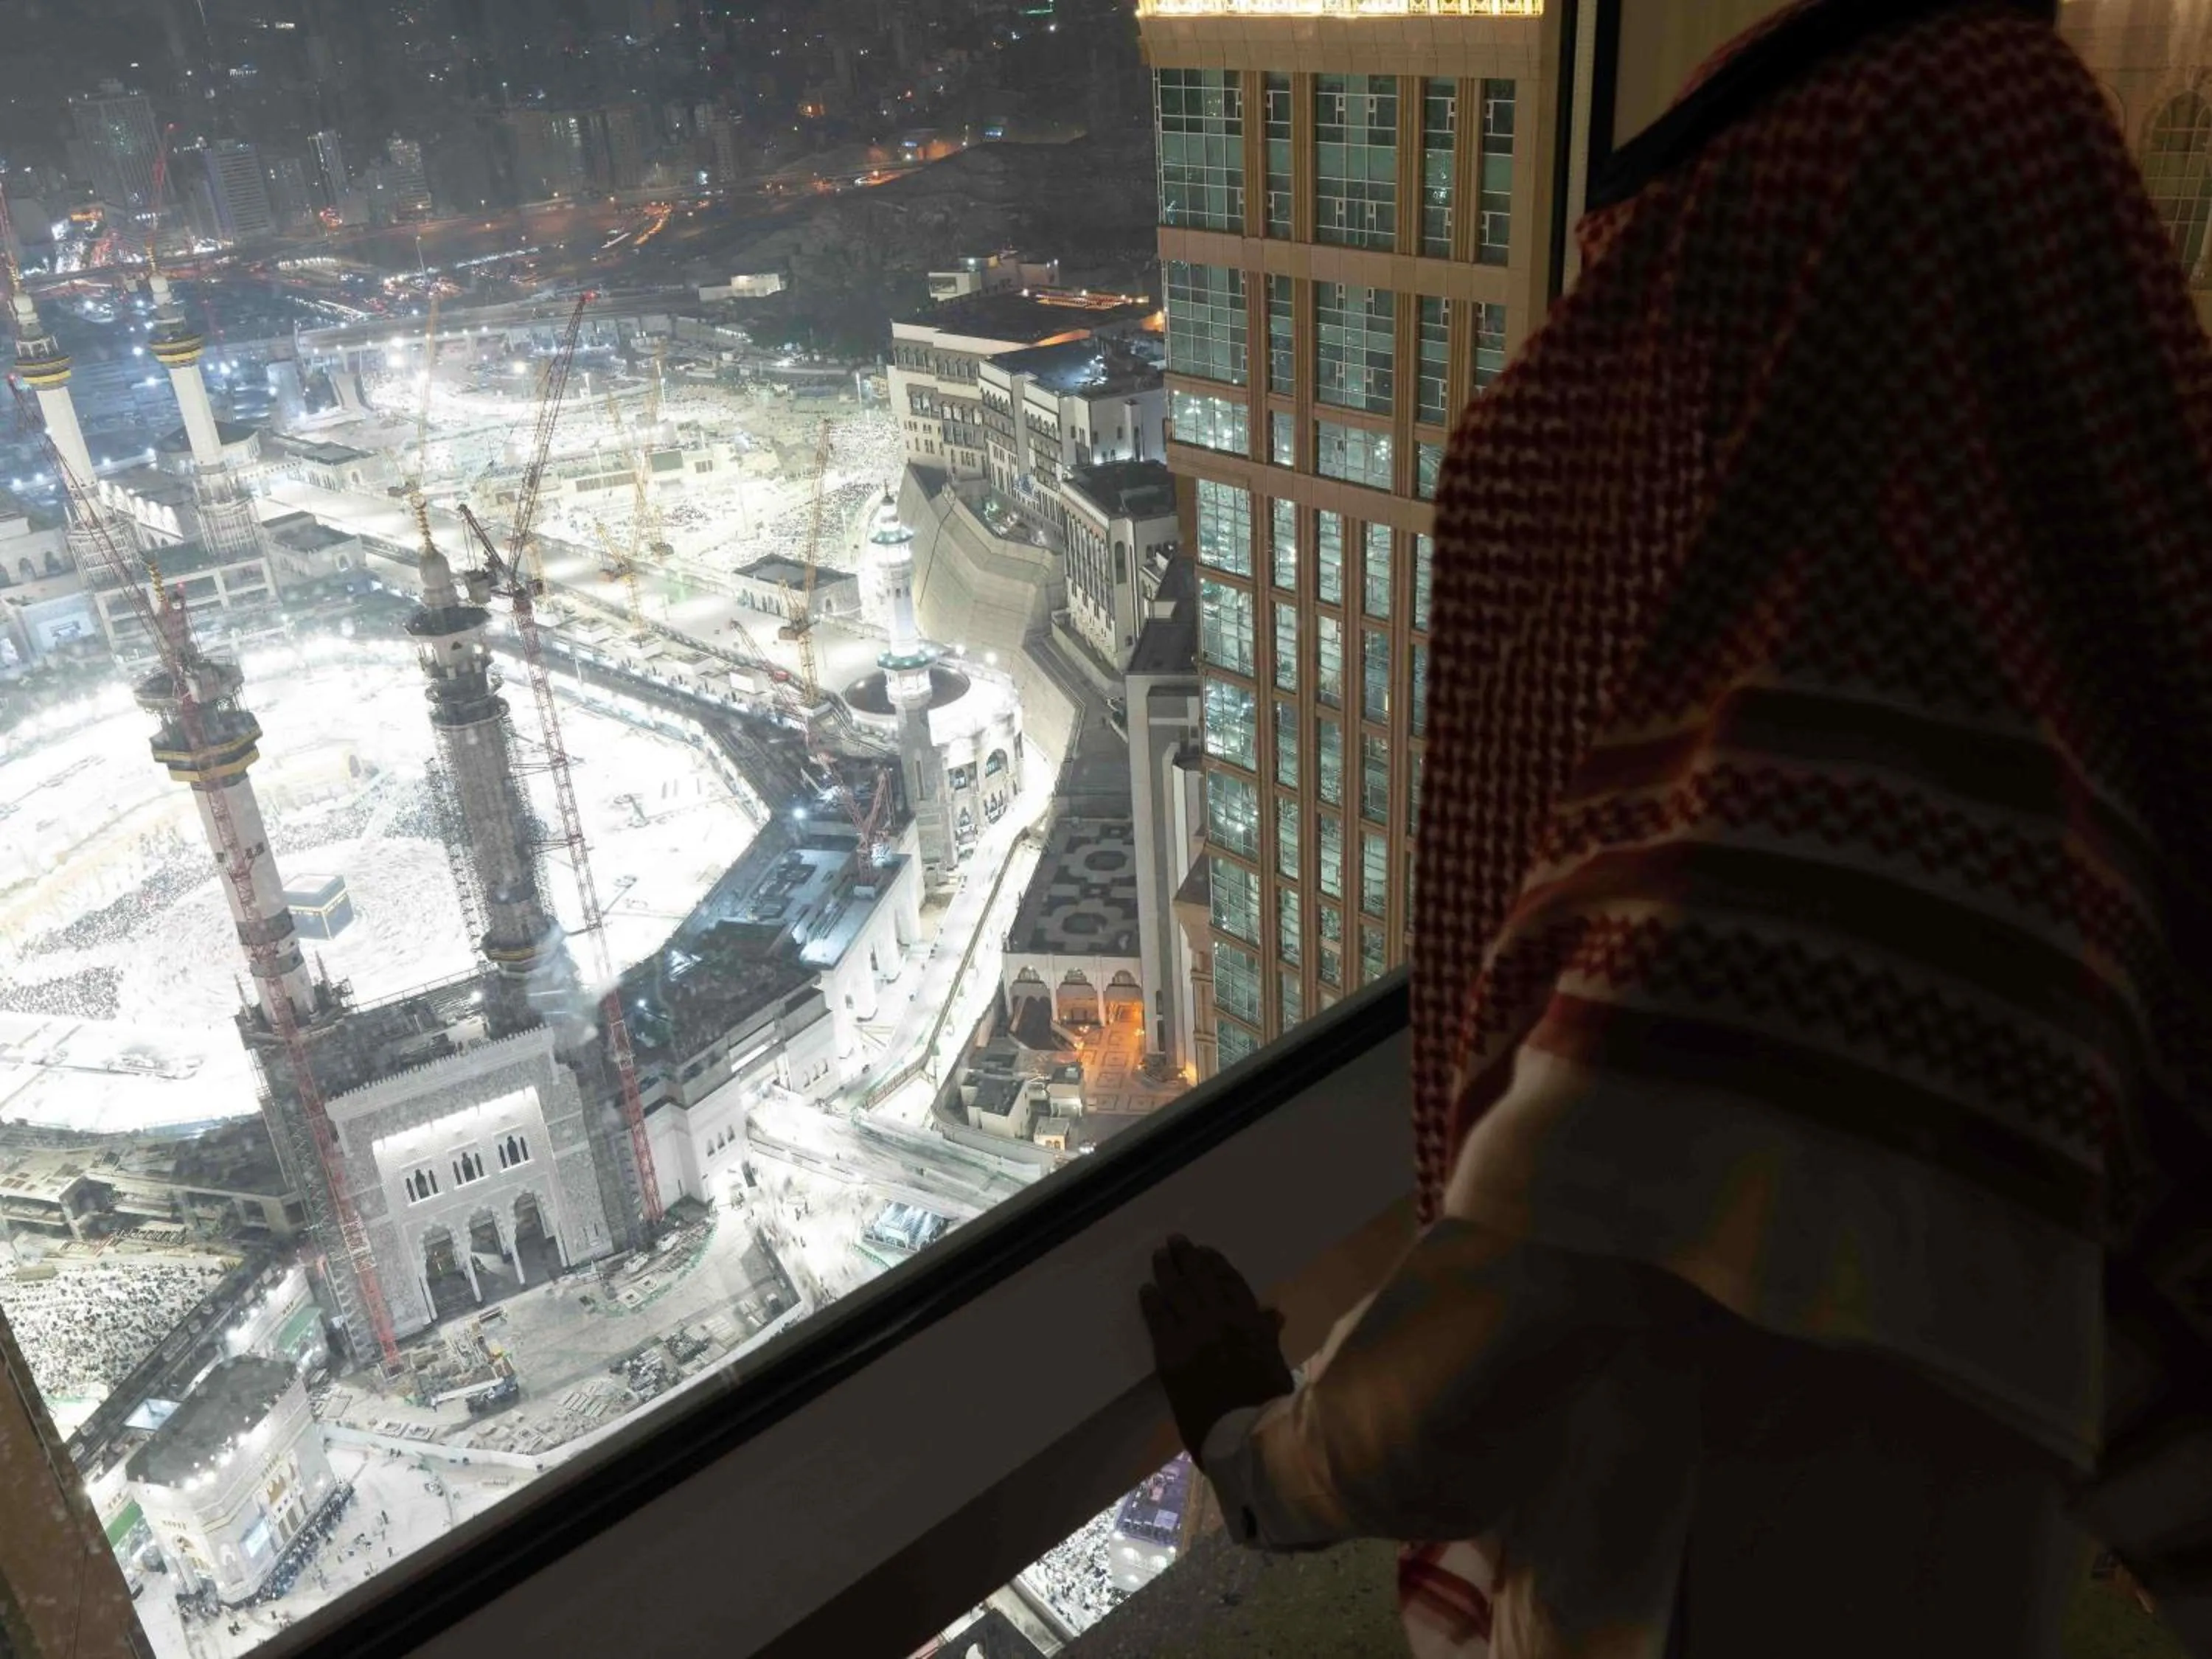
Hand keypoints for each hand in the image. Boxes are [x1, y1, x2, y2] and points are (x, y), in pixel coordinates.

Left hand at [1139, 1235, 1294, 1466]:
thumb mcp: (1276, 1365)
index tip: (1205, 1251)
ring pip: (1177, 1292)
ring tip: (1159, 1255)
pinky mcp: (1171, 1355)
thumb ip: (1268, 1336)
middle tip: (1175, 1241)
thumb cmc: (1267, 1406)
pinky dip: (1152, 1302)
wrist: (1244, 1438)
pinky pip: (1158, 1319)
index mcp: (1251, 1321)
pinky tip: (1147, 1290)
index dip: (1215, 1263)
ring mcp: (1195, 1334)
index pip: (1230, 1281)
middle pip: (1200, 1278)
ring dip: (1167, 1270)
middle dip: (1187, 1257)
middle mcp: (1223, 1319)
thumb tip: (1273, 1313)